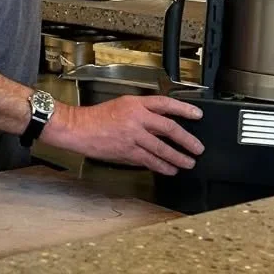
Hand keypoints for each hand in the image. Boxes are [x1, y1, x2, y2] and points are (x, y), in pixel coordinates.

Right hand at [43, 96, 204, 175]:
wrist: (76, 128)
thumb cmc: (95, 117)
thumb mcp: (121, 105)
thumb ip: (141, 112)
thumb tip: (161, 124)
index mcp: (135, 104)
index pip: (165, 104)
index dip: (183, 109)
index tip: (197, 115)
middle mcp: (135, 118)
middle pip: (168, 128)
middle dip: (186, 140)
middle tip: (197, 148)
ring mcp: (132, 136)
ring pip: (161, 148)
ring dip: (177, 157)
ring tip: (187, 163)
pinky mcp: (126, 151)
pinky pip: (148, 160)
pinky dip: (161, 166)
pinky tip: (169, 169)